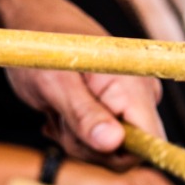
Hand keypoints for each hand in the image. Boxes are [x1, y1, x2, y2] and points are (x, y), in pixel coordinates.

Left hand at [0, 0, 163, 169]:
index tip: (86, 139)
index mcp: (133, 87)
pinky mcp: (114, 112)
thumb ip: (84, 115)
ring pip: (109, 152)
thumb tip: (113, 143)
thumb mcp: (55, 85)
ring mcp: (128, 105)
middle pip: (127, 153)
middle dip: (89, 147)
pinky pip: (101, 144)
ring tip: (59, 112)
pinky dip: (76, 137)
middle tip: (62, 120)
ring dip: (77, 141)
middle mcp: (139, 97)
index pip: (151, 143)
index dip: (120, 153)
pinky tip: (61, 115)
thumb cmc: (41, 51)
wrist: (33, 30)